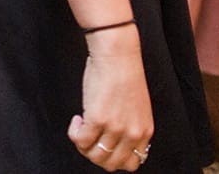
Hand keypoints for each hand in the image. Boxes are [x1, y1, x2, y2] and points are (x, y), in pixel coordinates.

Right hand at [67, 27, 153, 170]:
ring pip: (95, 156)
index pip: (132, 163)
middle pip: (111, 164)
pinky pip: (81, 141)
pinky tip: (77, 119)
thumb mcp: (136, 108)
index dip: (113, 156)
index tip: (104, 143)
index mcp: (144, 132)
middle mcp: (132, 134)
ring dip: (84, 145)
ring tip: (82, 127)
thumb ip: (130, 126)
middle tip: (89, 137)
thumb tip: (111, 140)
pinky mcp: (97, 119)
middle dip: (96, 154)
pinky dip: (74, 134)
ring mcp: (115, 128)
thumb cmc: (124, 75)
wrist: (117, 55)